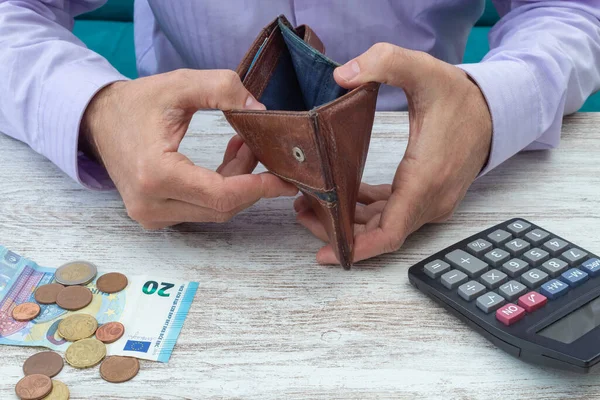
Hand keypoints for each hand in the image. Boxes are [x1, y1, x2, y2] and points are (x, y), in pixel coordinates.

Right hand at [81, 69, 297, 228]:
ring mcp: (151, 215)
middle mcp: (151, 204)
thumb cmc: (136, 102)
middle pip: (222, 207)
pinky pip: (201, 209)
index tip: (285, 180)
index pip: (221, 196)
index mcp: (155, 175)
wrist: (97, 121)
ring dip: (237, 183)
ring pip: (214, 210)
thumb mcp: (180, 84)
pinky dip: (221, 188)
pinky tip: (228, 159)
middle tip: (264, 149)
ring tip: (244, 146)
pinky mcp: (155, 217)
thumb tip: (261, 114)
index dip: (258, 189)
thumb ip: (223, 89)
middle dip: (251, 181)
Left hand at [295, 43, 491, 263]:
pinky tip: (345, 197)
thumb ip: (385, 62)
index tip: (327, 255)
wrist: (494, 110)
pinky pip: (394, 213)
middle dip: (340, 231)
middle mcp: (431, 201)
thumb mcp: (422, 70)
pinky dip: (368, 211)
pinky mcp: (429, 197)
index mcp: (425, 179)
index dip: (357, 249)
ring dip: (351, 222)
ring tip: (314, 203)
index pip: (390, 233)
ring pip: (385, 226)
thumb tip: (342, 74)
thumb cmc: (460, 96)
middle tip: (303, 212)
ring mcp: (432, 203)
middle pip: (380, 234)